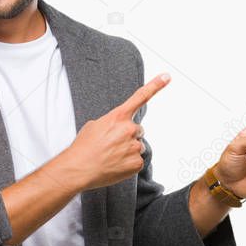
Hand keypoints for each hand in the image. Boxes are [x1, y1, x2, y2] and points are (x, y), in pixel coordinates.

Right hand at [62, 72, 169, 190]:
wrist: (78, 169)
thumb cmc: (84, 147)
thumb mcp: (95, 125)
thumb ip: (112, 122)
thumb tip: (118, 129)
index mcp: (118, 116)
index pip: (140, 97)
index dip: (156, 85)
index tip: (167, 76)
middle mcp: (129, 129)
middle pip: (137, 130)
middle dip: (127, 136)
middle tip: (111, 145)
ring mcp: (135, 146)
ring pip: (137, 146)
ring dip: (127, 150)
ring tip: (111, 156)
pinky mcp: (137, 162)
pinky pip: (137, 161)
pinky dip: (128, 163)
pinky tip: (115, 165)